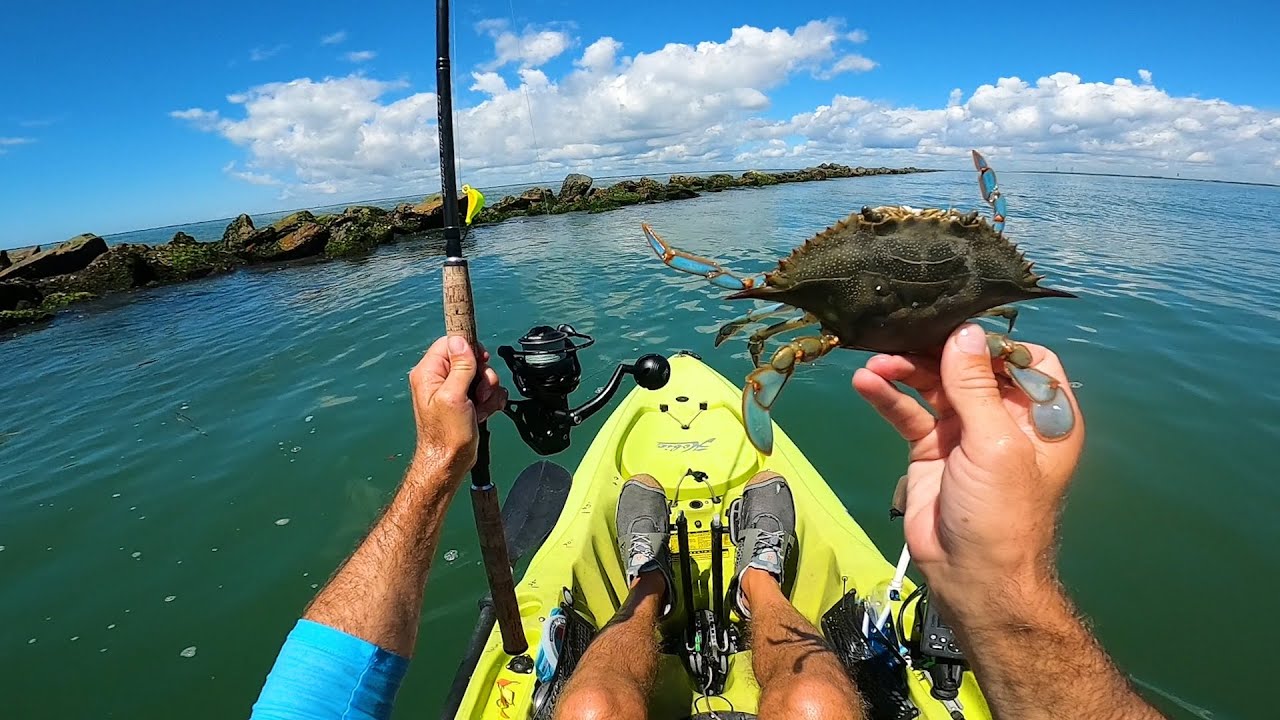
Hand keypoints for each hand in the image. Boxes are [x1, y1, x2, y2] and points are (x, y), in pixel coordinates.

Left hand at [408, 335, 506, 486]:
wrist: (450, 462)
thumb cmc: (446, 435)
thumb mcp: (454, 397)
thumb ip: (459, 366)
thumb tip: (460, 340)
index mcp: (429, 372)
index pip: (451, 342)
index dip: (469, 349)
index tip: (480, 362)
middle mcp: (438, 378)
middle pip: (469, 358)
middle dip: (482, 375)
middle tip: (479, 393)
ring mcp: (452, 390)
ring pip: (480, 374)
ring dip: (488, 391)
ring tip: (480, 407)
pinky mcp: (464, 400)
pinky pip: (484, 390)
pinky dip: (489, 401)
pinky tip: (483, 413)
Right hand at [852, 323, 1084, 615]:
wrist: (971, 576)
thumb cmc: (1002, 511)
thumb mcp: (995, 443)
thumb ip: (976, 386)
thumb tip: (964, 331)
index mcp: (1042, 415)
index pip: (1023, 360)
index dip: (992, 344)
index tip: (957, 330)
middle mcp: (1005, 418)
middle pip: (970, 367)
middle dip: (937, 351)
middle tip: (903, 336)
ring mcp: (965, 433)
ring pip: (934, 386)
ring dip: (906, 370)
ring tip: (876, 362)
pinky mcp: (930, 449)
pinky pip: (908, 412)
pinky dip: (887, 397)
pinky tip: (866, 383)